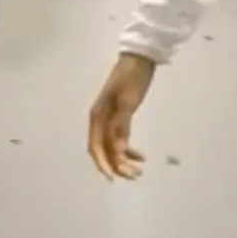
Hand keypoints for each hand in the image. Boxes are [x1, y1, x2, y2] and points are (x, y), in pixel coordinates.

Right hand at [86, 53, 156, 179]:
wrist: (139, 59)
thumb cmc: (132, 78)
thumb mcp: (127, 102)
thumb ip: (122, 126)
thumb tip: (119, 151)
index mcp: (98, 117)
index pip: (96, 147)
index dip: (104, 164)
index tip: (115, 178)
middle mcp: (99, 120)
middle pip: (102, 150)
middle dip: (116, 166)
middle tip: (134, 176)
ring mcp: (108, 119)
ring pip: (111, 147)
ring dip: (123, 160)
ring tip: (139, 170)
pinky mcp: (119, 117)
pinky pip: (119, 140)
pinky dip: (128, 150)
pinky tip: (140, 156)